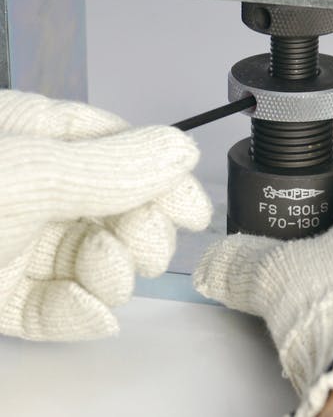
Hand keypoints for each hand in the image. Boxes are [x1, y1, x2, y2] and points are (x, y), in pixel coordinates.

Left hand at [0, 90, 211, 340]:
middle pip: (116, 209)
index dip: (163, 181)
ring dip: (112, 275)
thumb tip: (183, 150)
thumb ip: (112, 166)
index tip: (193, 213)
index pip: (122, 150)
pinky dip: (78, 314)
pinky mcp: (1, 294)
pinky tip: (86, 311)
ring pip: (93, 259)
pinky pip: (55, 306)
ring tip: (102, 276)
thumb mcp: (31, 176)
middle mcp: (34, 188)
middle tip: (141, 244)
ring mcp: (17, 242)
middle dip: (140, 233)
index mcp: (37, 138)